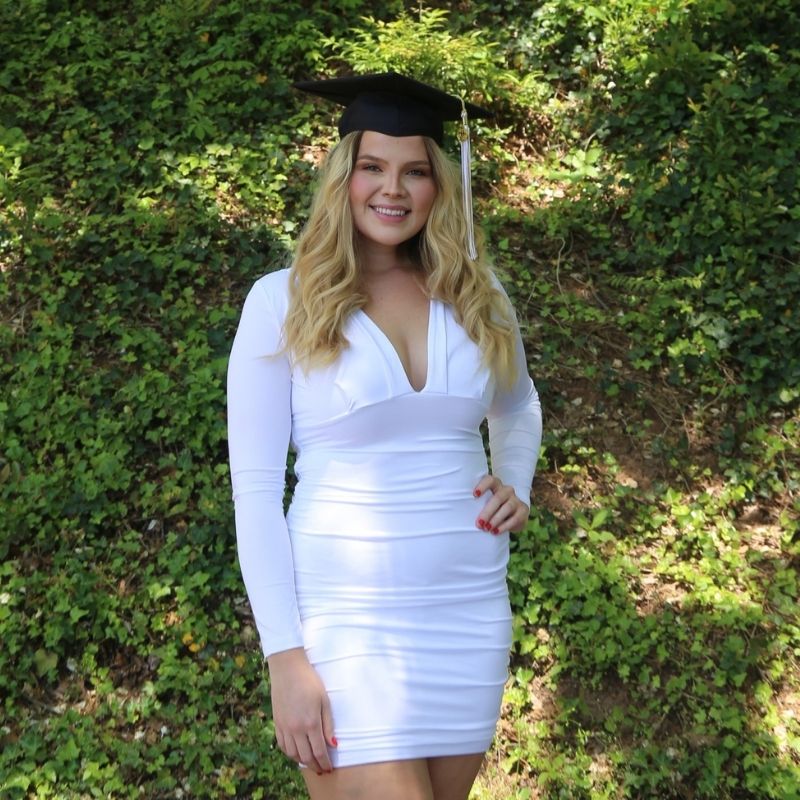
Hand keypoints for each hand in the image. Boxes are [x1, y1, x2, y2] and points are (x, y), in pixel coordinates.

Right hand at [267, 648, 335, 773]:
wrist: (288, 669)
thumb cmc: (310, 681)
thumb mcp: (324, 700)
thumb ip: (328, 725)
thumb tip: (333, 745)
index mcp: (311, 723)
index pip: (319, 751)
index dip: (325, 763)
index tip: (329, 768)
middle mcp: (296, 729)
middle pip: (306, 757)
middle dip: (315, 765)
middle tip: (322, 769)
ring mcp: (285, 727)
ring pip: (293, 754)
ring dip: (302, 761)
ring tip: (310, 762)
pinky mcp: (277, 723)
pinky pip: (282, 745)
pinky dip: (290, 753)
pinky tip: (296, 752)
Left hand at [474, 475, 529, 534]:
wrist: (512, 517)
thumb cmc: (491, 510)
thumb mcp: (483, 504)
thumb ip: (474, 505)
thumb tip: (459, 514)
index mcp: (495, 485)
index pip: (490, 480)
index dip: (483, 485)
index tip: (474, 495)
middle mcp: (507, 490)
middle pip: (498, 497)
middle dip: (487, 511)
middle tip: (479, 523)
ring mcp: (516, 500)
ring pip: (507, 507)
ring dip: (495, 519)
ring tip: (487, 529)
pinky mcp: (523, 510)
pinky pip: (514, 518)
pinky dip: (504, 526)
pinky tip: (495, 532)